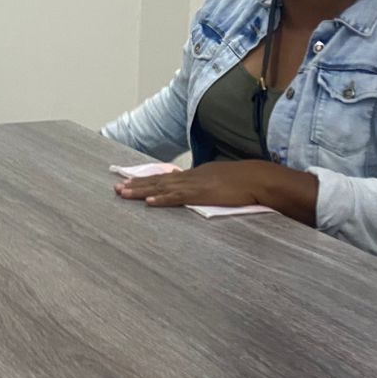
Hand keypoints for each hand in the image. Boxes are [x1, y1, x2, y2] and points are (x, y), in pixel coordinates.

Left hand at [115, 161, 263, 207]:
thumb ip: (207, 185)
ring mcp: (195, 185)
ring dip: (142, 190)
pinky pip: (178, 198)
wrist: (259, 179)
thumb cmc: (245, 182)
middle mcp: (191, 177)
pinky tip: (149, 202)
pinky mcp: (201, 194)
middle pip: (159, 181)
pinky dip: (162, 199)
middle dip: (137, 184)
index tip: (130, 182)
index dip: (148, 181)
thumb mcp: (221, 182)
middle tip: (117, 187)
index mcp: (196, 175)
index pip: (166, 178)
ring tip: (123, 192)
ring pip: (162, 187)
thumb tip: (197, 189)